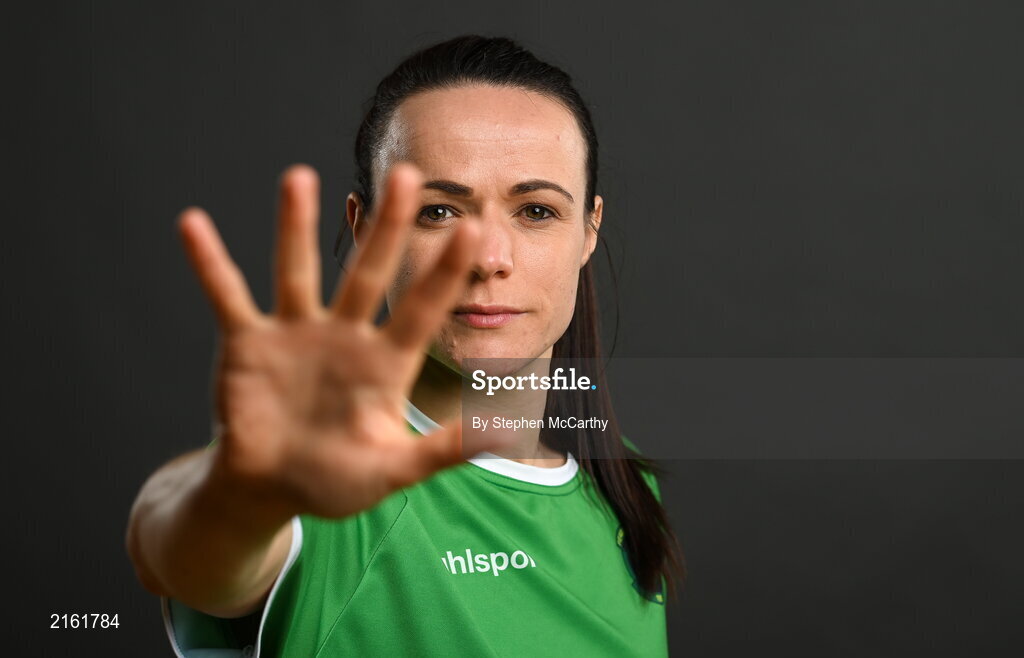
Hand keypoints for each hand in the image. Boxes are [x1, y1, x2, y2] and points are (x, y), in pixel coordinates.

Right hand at [177, 163, 495, 519]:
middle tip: (407, 173)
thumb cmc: (337, 481)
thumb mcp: (394, 469)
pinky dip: (209, 263)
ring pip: (298, 271)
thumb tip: (507, 435)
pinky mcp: (248, 342)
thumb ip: (444, 450)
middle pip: (369, 274)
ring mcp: (295, 334)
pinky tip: (192, 223)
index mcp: (384, 364)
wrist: (270, 489)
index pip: (423, 311)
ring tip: (299, 177)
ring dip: (296, 227)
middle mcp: (344, 336)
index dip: (446, 273)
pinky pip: (227, 295)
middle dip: (387, 227)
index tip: (474, 228)